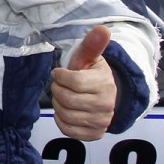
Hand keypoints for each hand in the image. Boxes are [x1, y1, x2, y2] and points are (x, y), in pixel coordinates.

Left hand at [50, 25, 115, 140]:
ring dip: (58, 104)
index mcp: (104, 83)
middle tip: (61, 85)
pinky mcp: (94, 134)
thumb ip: (92, 44)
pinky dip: (61, 120)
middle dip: (57, 89)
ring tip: (64, 97)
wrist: (105, 96)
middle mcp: (106, 105)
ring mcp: (101, 121)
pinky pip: (67, 129)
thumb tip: (103, 29)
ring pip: (64, 114)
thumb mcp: (90, 58)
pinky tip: (66, 111)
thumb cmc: (91, 74)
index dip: (60, 76)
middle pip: (65, 99)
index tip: (60, 73)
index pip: (73, 81)